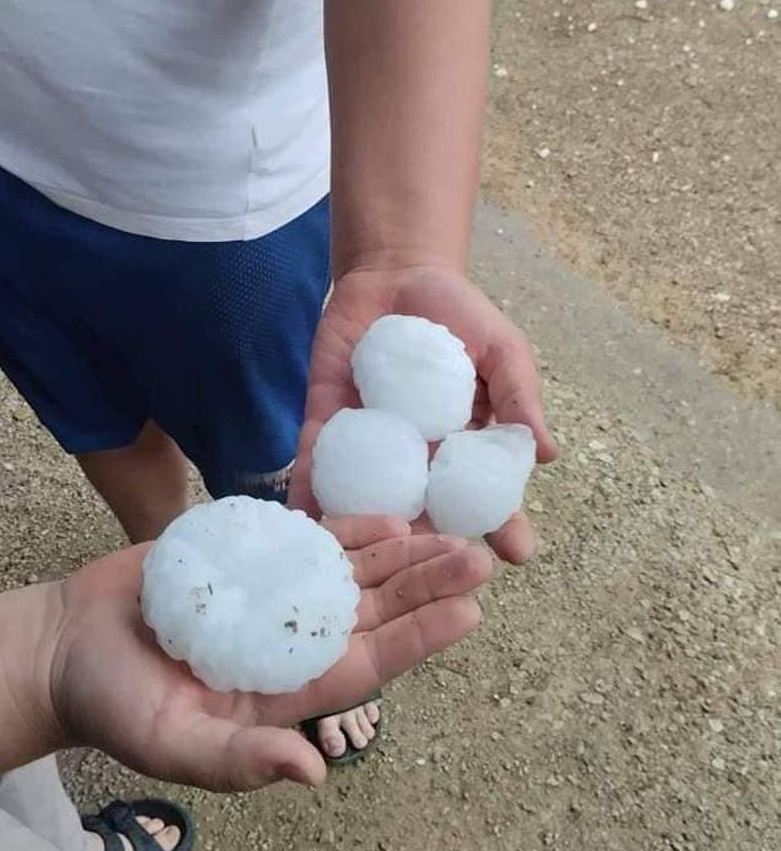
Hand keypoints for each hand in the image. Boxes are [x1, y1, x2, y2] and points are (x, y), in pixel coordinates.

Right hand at [45, 516, 490, 790]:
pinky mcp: (248, 557)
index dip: (418, 638)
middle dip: (424, 586)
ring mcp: (273, 595)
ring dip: (399, 554)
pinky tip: (386, 517)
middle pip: (372, 611)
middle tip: (476, 558)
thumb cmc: (115, 705)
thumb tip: (311, 774)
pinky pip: (307, 540)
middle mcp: (291, 640)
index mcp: (285, 690)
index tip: (468, 612)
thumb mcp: (171, 745)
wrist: (68, 645)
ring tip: (446, 532)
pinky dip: (345, 528)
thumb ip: (237, 760)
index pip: (367, 663)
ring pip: (350, 573)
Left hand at [289, 265, 557, 562]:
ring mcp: (369, 447)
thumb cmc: (458, 313)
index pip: (487, 495)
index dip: (502, 524)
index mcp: (463, 449)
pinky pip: (315, 464)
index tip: (516, 552)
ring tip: (366, 573)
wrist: (393, 273)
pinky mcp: (325, 426)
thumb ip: (519, 395)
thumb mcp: (501, 349)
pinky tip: (302, 527)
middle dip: (430, 549)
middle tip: (438, 578)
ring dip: (366, 536)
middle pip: (425, 514)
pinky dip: (307, 494)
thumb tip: (549, 453)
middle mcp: (416, 460)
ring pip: (368, 501)